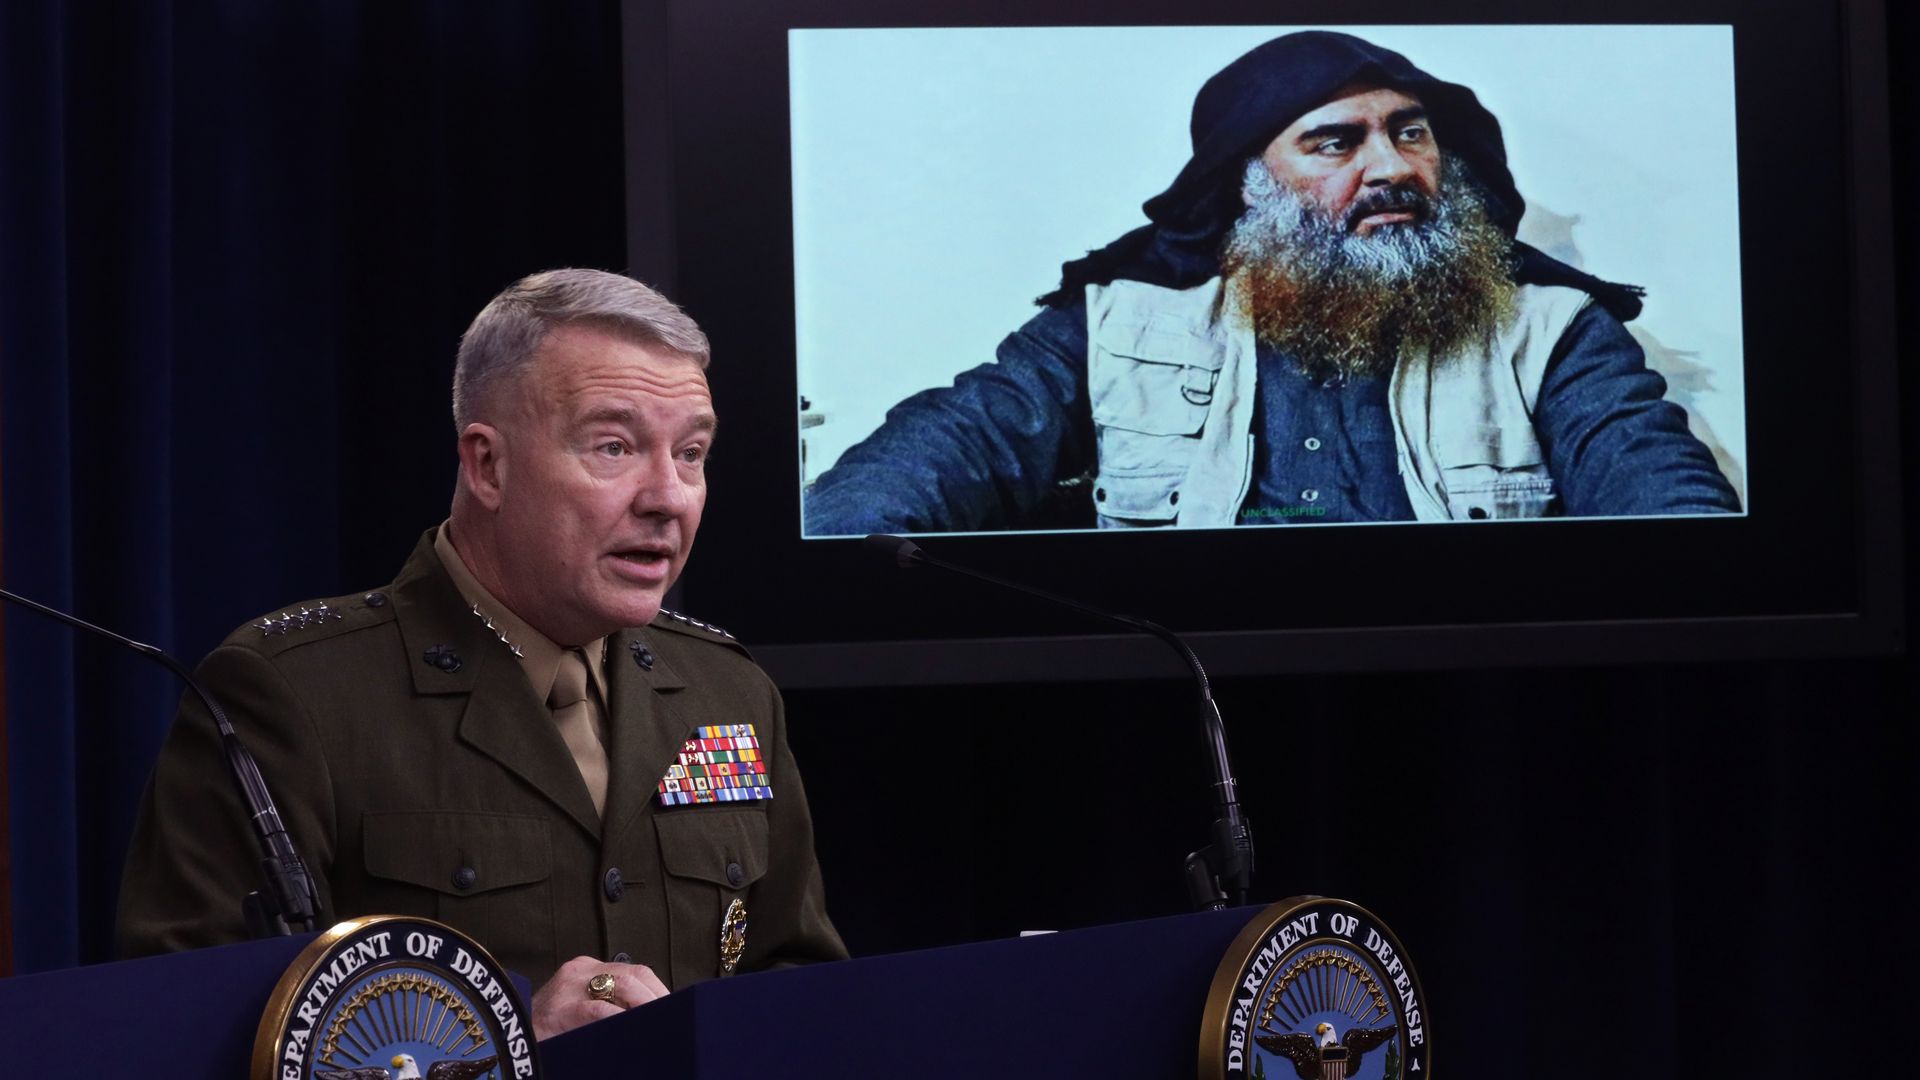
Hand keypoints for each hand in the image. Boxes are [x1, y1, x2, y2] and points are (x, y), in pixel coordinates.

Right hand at [531, 955, 670, 1039]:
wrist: (503, 1039)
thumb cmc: (547, 1032)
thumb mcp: (579, 1010)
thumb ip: (608, 1007)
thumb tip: (651, 1020)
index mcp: (586, 969)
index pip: (636, 972)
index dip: (659, 991)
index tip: (676, 1009)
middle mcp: (580, 971)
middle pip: (636, 974)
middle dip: (659, 998)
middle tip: (675, 1019)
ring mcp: (569, 987)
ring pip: (624, 986)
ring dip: (647, 1007)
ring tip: (661, 1024)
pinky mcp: (560, 1009)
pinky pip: (599, 1010)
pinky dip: (620, 1019)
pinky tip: (633, 1030)